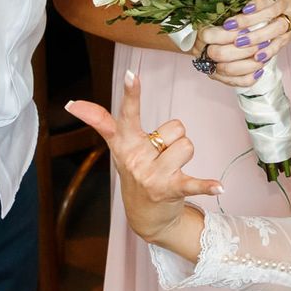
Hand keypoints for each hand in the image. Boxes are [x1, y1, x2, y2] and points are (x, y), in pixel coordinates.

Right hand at [66, 71, 221, 244]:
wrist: (146, 216)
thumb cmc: (138, 171)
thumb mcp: (120, 147)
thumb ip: (103, 123)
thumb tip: (72, 103)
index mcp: (124, 144)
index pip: (125, 115)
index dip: (130, 95)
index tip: (131, 75)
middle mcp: (136, 159)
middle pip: (175, 128)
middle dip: (175, 138)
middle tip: (162, 154)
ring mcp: (152, 176)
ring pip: (187, 145)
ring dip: (185, 155)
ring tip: (172, 168)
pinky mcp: (170, 191)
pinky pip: (193, 183)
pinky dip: (206, 186)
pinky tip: (218, 188)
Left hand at [197, 0, 290, 88]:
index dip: (257, 3)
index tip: (242, 8)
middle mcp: (288, 5)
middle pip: (272, 12)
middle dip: (251, 20)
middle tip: (230, 26)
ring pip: (277, 28)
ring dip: (257, 37)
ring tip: (240, 43)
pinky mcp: (290, 36)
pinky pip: (281, 44)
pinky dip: (269, 51)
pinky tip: (257, 57)